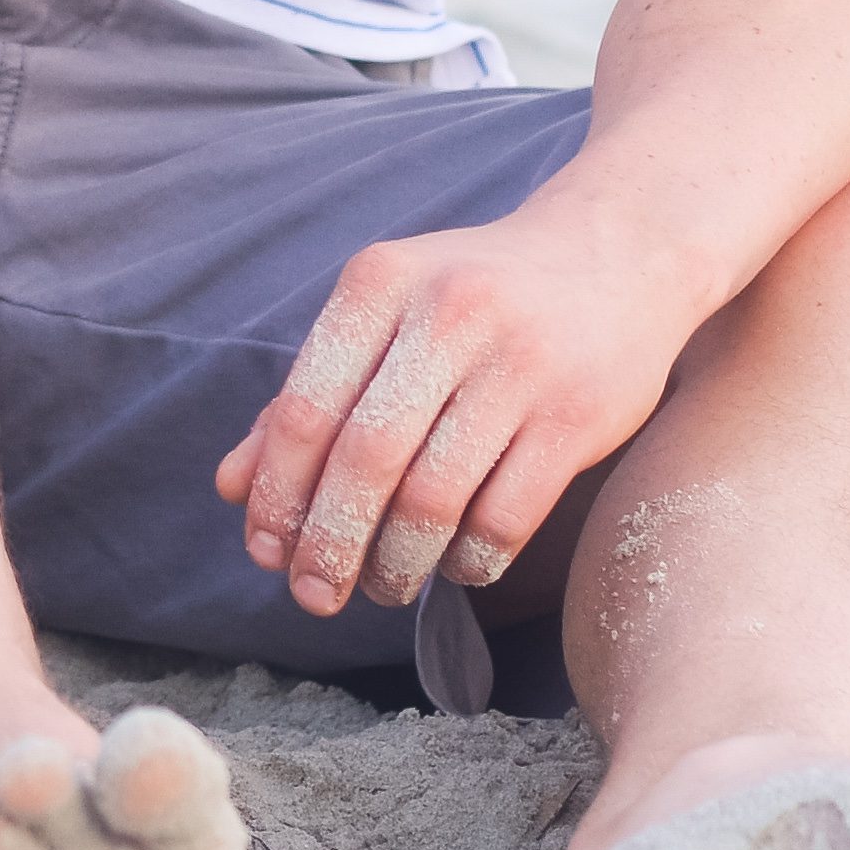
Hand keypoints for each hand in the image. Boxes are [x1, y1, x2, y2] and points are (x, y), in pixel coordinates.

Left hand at [217, 199, 694, 616]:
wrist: (616, 254)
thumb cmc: (475, 299)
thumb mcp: (385, 318)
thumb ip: (307, 397)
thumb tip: (233, 488)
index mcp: (379, 283)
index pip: (304, 410)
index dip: (277, 495)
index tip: (265, 552)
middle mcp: (446, 314)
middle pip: (364, 461)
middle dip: (329, 545)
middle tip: (314, 595)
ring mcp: (518, 365)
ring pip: (432, 500)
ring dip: (397, 564)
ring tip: (384, 585)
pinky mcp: (577, 416)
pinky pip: (504, 518)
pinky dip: (468, 562)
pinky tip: (456, 567)